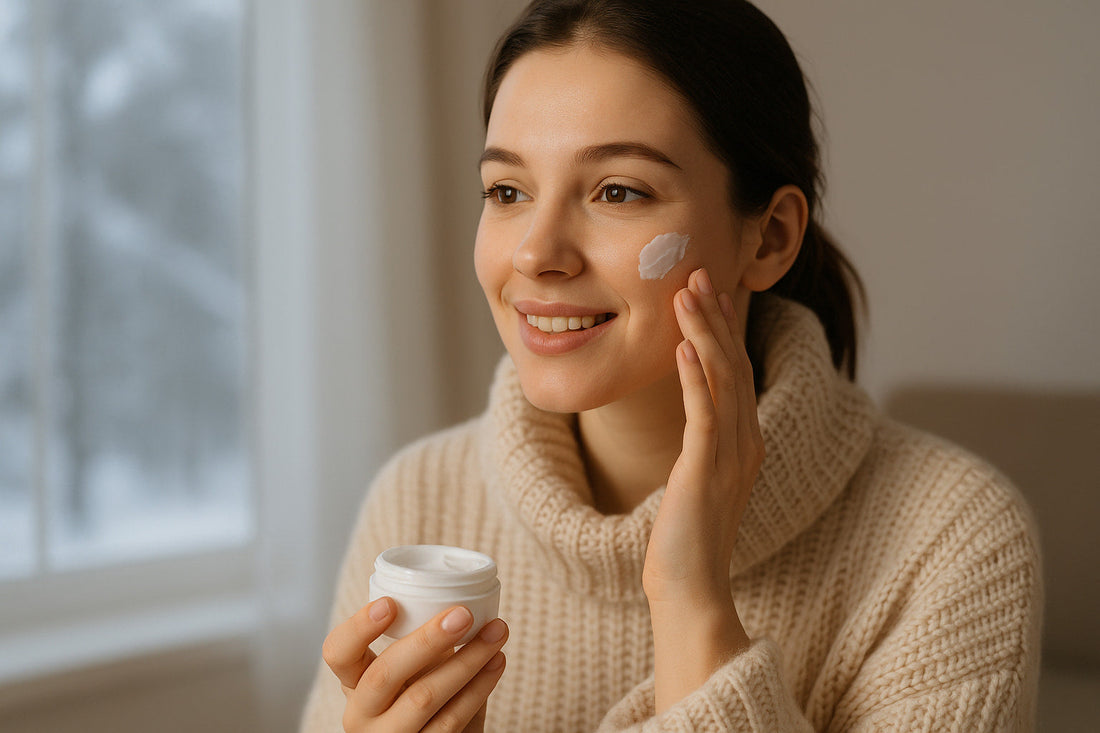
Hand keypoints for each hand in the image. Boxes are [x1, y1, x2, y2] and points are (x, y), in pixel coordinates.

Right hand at [322, 598, 507, 731]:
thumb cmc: (420, 696)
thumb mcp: (408, 672)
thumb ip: (421, 645)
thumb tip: (461, 602)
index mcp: (354, 683)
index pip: (337, 653)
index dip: (359, 628)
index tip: (390, 603)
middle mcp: (362, 715)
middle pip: (384, 675)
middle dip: (426, 640)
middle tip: (463, 614)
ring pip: (424, 698)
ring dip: (467, 660)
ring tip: (496, 632)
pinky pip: (452, 720)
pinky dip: (479, 687)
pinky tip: (496, 662)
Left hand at [643, 267, 760, 710]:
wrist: (690, 589)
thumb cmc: (685, 540)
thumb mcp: (698, 480)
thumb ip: (702, 446)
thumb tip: (692, 419)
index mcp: (744, 442)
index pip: (737, 372)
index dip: (723, 329)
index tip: (705, 292)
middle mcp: (746, 442)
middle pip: (736, 364)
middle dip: (716, 316)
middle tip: (697, 273)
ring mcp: (730, 456)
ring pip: (724, 379)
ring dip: (705, 332)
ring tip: (687, 293)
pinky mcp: (706, 470)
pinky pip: (705, 413)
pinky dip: (696, 376)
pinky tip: (684, 346)